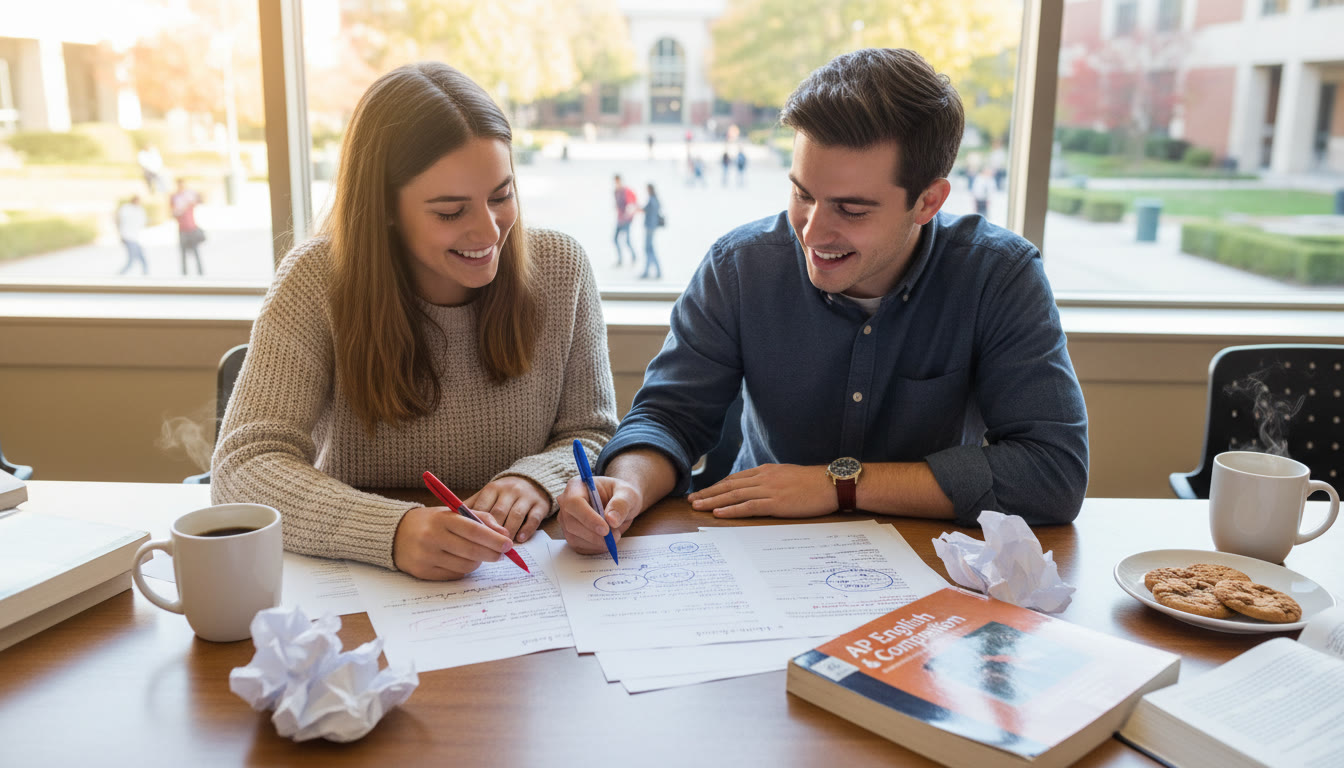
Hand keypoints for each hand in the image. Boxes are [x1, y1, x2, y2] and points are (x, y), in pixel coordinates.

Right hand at [392, 506, 515, 579]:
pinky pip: (454, 575)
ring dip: (478, 561)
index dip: (494, 539)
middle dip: (492, 554)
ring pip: (465, 565)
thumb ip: (480, 519)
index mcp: (442, 519)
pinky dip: (464, 569)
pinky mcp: (423, 572)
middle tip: (501, 554)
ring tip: (478, 554)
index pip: (474, 530)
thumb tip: (504, 534)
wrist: (395, 533)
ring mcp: (427, 557)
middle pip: (472, 551)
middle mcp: (432, 537)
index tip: (508, 544)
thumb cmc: (431, 521)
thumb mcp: (452, 512)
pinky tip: (461, 560)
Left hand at [464, 476, 549, 542]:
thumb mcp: (489, 495)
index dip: (476, 524)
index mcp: (493, 489)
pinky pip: (533, 518)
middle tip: (486, 548)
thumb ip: (473, 506)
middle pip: (498, 512)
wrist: (534, 481)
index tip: (470, 539)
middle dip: (492, 532)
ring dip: (508, 532)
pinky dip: (526, 529)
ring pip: (515, 516)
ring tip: (502, 548)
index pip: (482, 507)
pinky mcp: (540, 504)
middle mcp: (509, 490)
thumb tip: (452, 519)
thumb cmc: (505, 493)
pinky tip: (520, 539)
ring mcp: (525, 497)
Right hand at [557, 475, 640, 553]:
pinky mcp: (571, 534)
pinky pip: (579, 546)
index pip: (574, 502)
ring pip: (574, 537)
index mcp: (576, 486)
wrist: (621, 505)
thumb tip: (611, 520)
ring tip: (615, 536)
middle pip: (571, 523)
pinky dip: (595, 548)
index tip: (605, 529)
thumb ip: (621, 504)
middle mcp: (566, 503)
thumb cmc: (622, 495)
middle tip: (615, 536)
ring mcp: (566, 520)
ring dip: (596, 542)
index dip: (588, 517)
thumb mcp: (628, 494)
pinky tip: (607, 542)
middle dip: (594, 534)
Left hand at [687, 464, 835, 518]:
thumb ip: (773, 481)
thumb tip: (761, 490)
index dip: (717, 486)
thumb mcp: (789, 477)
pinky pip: (748, 506)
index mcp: (766, 471)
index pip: (735, 478)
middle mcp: (764, 477)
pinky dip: (731, 510)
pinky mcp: (776, 502)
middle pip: (729, 485)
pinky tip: (718, 513)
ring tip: (697, 506)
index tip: (704, 492)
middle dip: (708, 493)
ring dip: (713, 501)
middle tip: (691, 500)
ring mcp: (769, 490)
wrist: (832, 483)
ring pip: (734, 495)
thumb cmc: (814, 483)